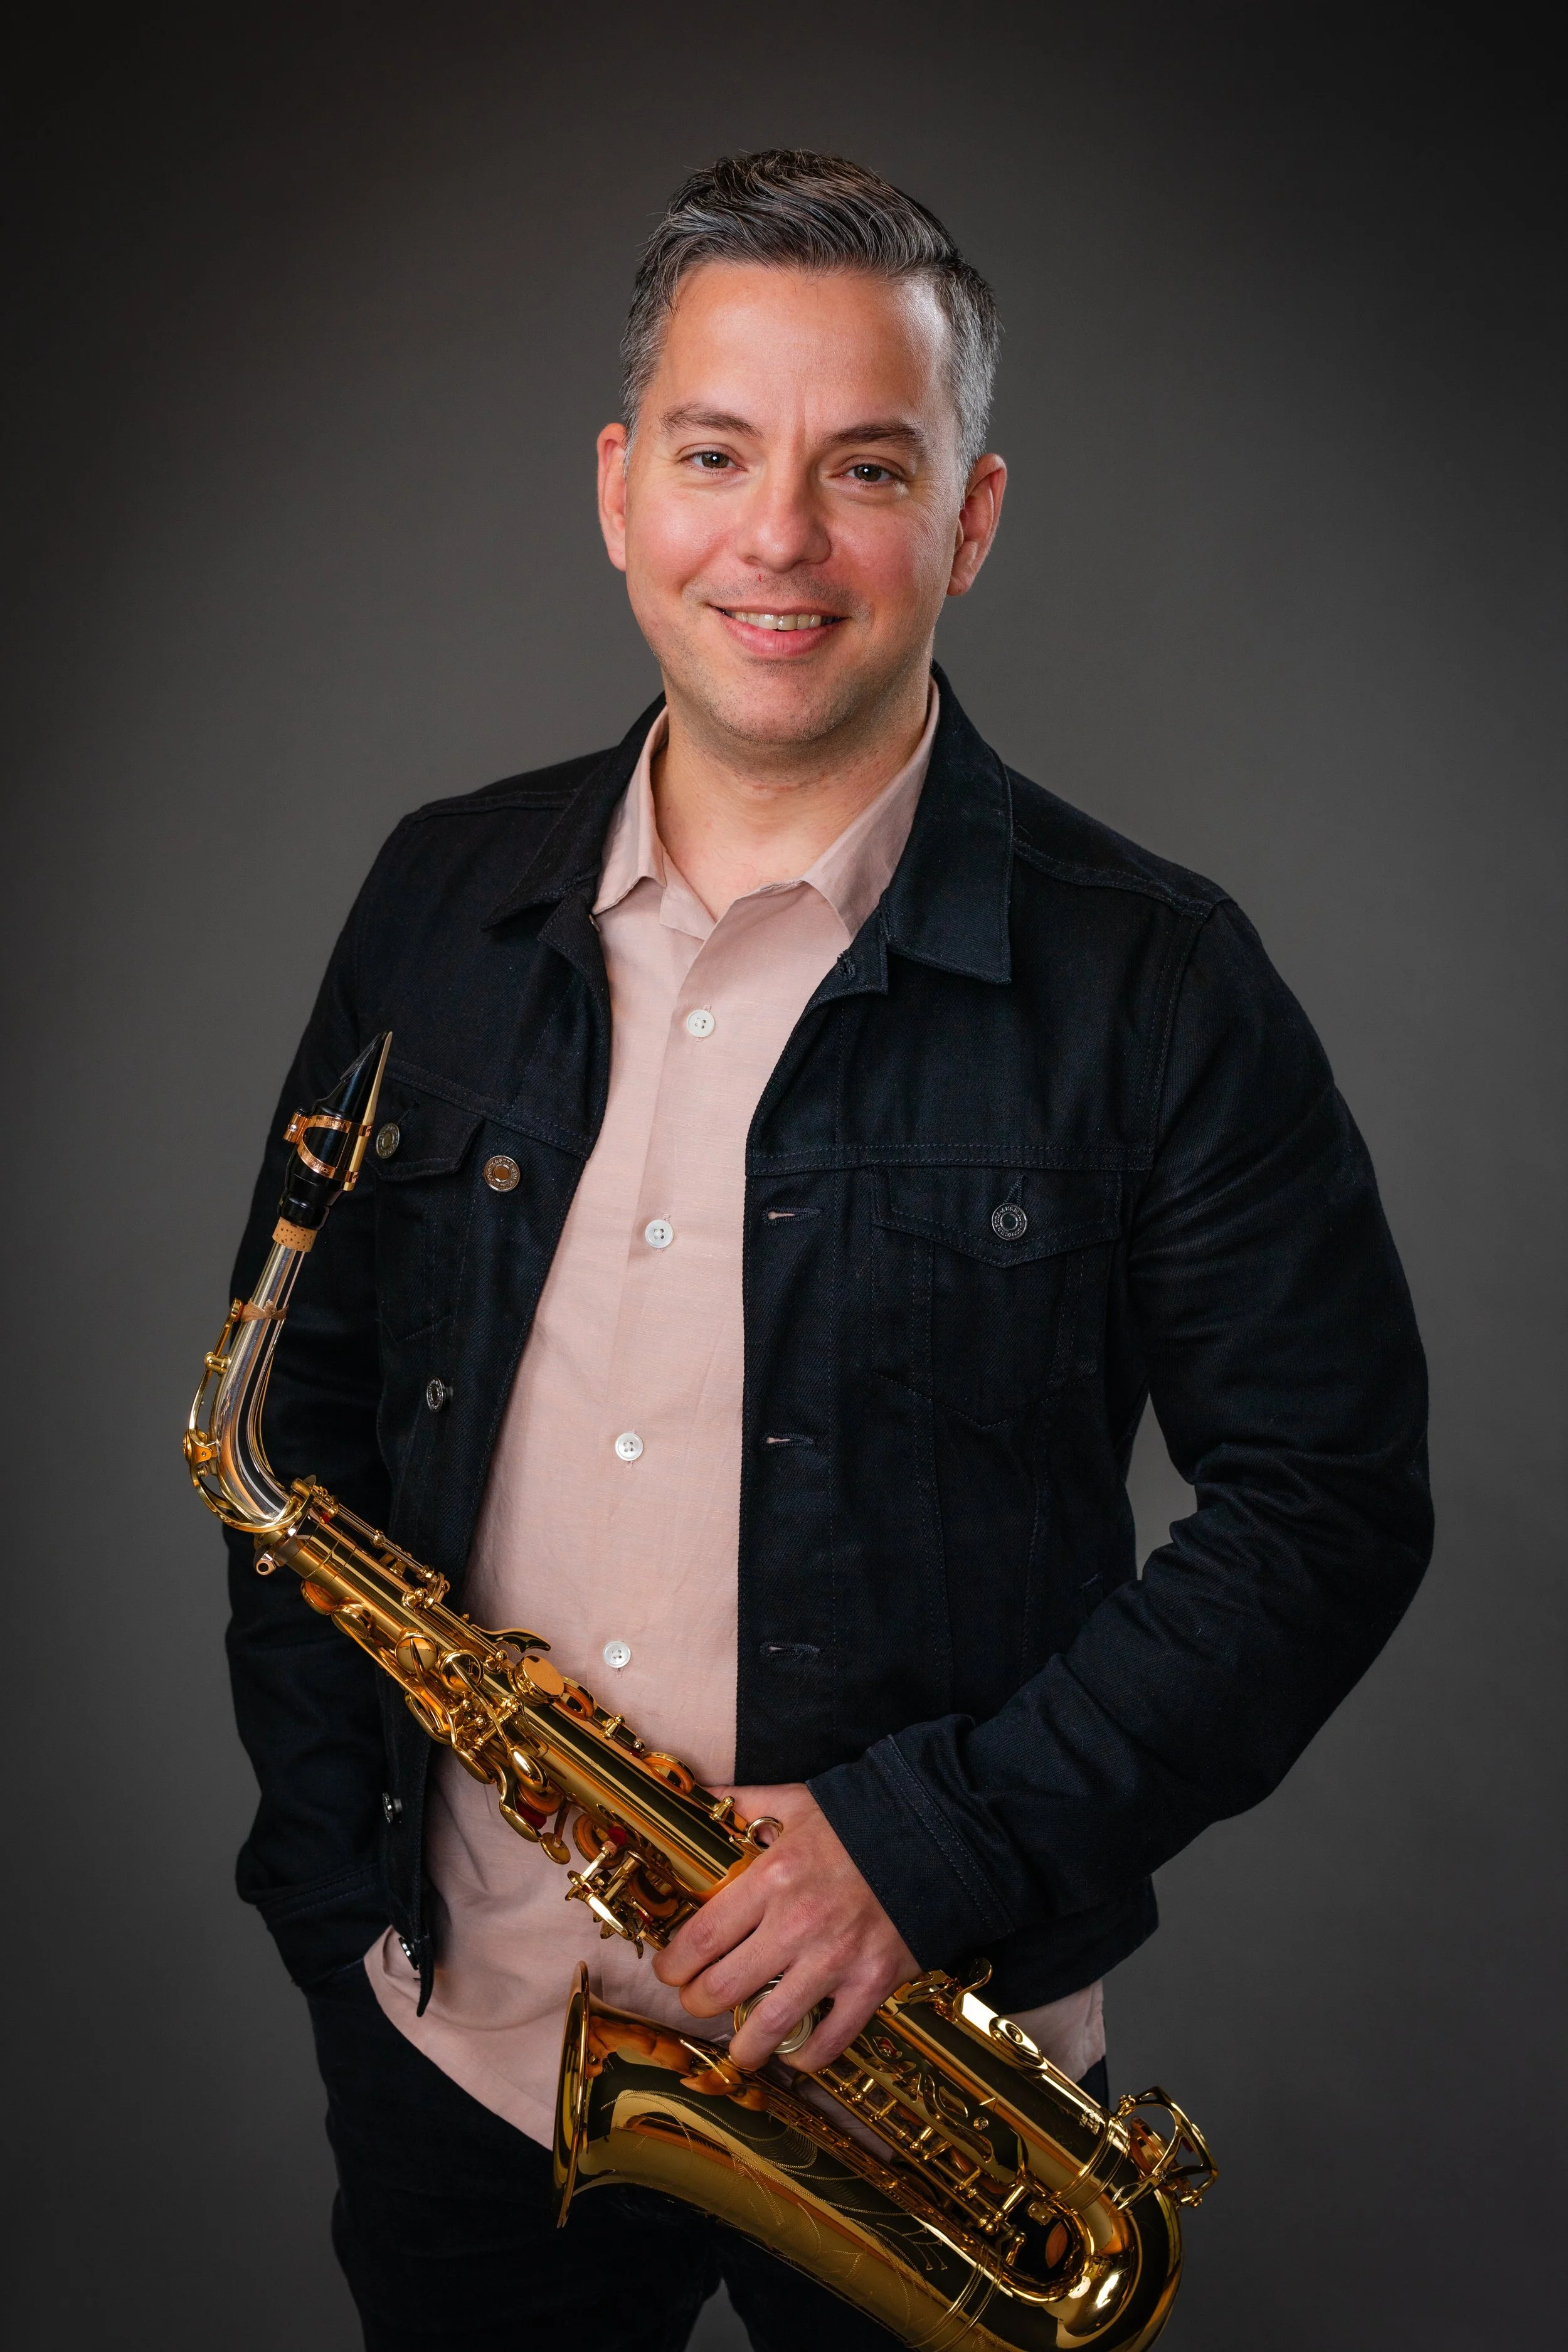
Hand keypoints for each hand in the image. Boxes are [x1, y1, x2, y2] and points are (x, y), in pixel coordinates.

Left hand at [651, 1782, 919, 2070]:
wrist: (936, 1835)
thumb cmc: (860, 1820)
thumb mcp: (796, 1801)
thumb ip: (743, 1801)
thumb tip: (698, 1789)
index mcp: (773, 1879)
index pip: (702, 1938)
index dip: (675, 1964)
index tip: (669, 1970)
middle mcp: (797, 1925)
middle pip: (723, 1987)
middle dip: (698, 2003)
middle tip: (697, 2002)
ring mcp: (835, 1960)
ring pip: (770, 2025)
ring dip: (745, 2045)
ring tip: (738, 2047)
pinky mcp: (872, 1983)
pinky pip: (831, 2039)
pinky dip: (808, 2055)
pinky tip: (797, 2053)